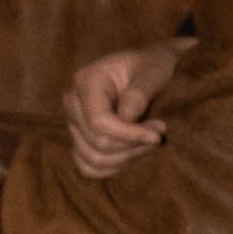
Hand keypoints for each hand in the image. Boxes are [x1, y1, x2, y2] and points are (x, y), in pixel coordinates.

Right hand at [57, 33, 192, 179]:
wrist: (150, 70)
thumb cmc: (154, 66)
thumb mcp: (155, 70)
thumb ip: (141, 91)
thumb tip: (126, 116)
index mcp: (87, 81)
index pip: (99, 122)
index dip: (129, 135)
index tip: (158, 136)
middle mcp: (73, 102)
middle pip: (97, 144)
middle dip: (133, 145)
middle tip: (159, 133)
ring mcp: (74, 122)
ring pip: (93, 159)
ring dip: (127, 157)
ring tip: (149, 140)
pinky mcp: (80, 138)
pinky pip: (88, 167)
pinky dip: (112, 167)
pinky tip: (133, 153)